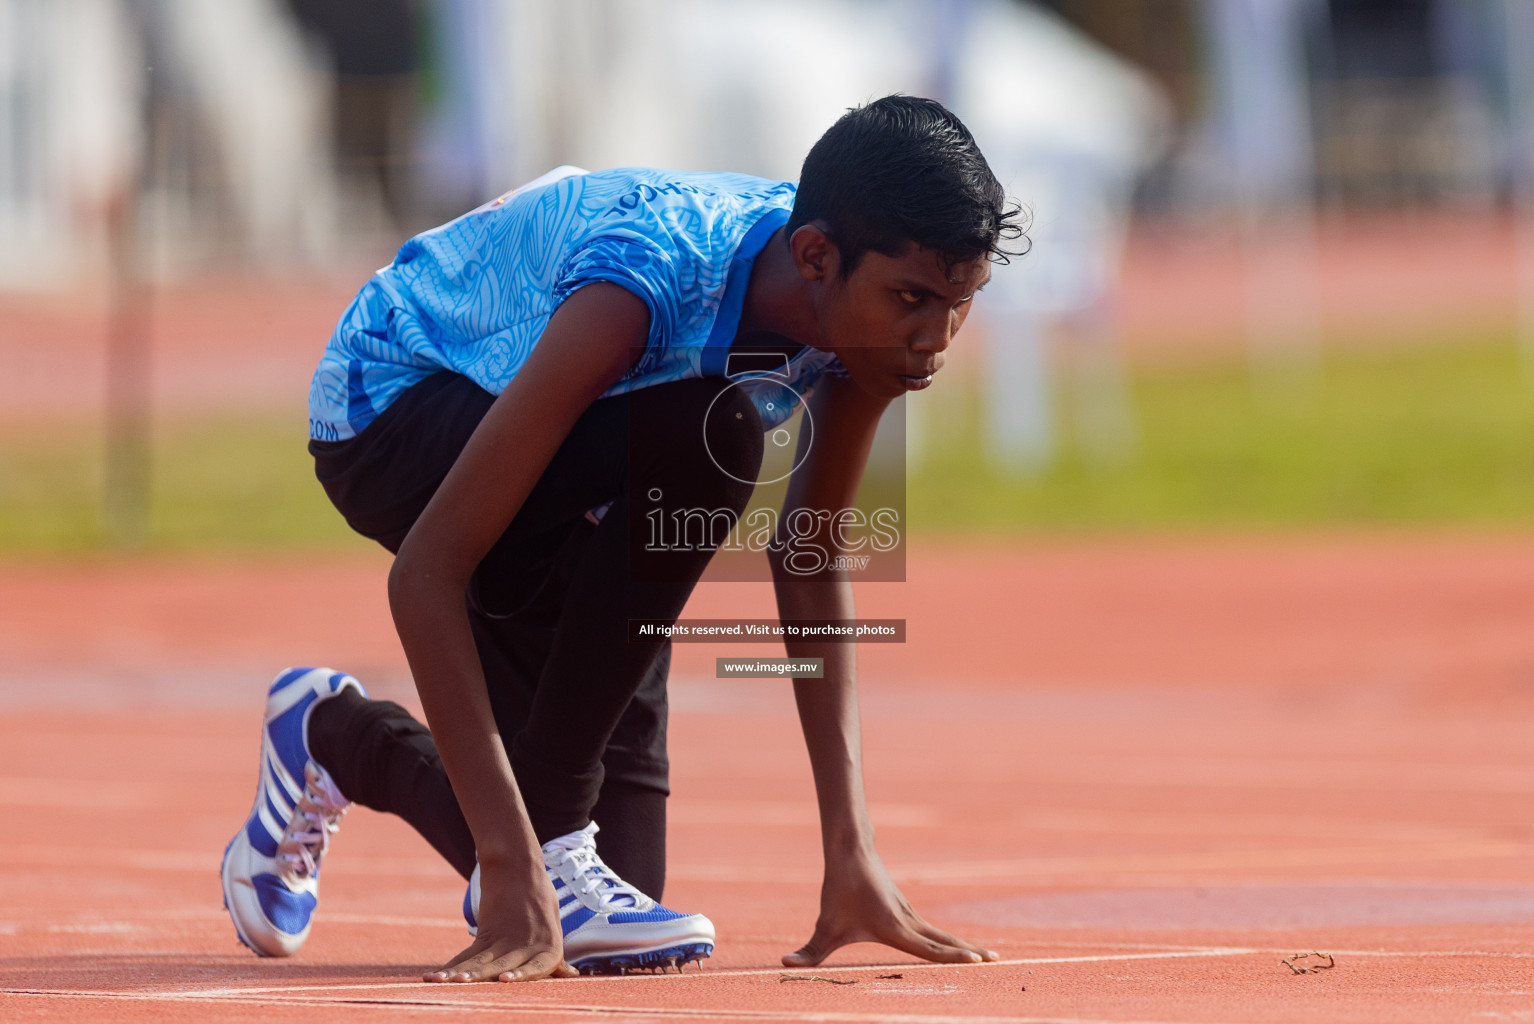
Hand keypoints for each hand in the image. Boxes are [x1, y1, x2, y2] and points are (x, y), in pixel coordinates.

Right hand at [425, 860, 577, 982]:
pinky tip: (436, 977)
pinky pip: (467, 955)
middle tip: (463, 984)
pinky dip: (451, 967)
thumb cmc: (540, 900)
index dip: (522, 975)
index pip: (538, 967)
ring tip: (443, 981)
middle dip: (482, 978)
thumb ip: (555, 956)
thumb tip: (571, 974)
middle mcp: (526, 945)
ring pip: (479, 962)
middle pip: (501, 966)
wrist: (517, 867)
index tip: (505, 980)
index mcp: (549, 946)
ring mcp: (503, 940)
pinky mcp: (485, 934)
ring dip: (460, 974)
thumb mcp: (553, 928)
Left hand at [783, 848, 997, 967]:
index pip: (929, 949)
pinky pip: (932, 929)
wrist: (850, 851)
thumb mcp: (825, 925)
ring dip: (963, 945)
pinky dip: (949, 939)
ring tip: (986, 957)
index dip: (953, 957)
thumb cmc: (839, 890)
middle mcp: (908, 921)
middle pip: (944, 941)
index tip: (977, 961)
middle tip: (997, 961)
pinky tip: (956, 946)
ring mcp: (909, 914)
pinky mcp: (905, 909)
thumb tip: (784, 964)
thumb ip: (809, 952)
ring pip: (941, 933)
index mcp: (895, 929)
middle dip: (969, 952)